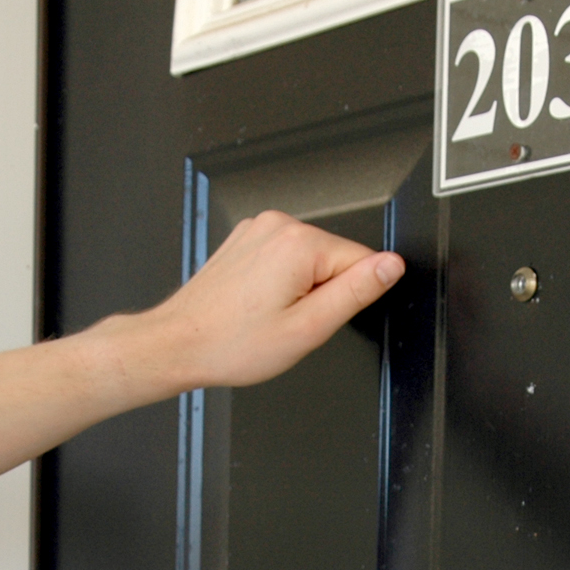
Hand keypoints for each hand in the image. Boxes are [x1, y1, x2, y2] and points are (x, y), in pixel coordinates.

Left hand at [118, 211, 404, 392]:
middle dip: (320, 294)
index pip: (361, 261)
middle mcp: (277, 226)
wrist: (179, 343)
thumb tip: (391, 266)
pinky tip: (255, 305)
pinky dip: (277, 283)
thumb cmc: (231, 344)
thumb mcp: (308, 328)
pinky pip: (283, 259)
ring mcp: (257, 229)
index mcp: (298, 243)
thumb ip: (356, 291)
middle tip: (287, 322)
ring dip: (298, 289)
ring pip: (308, 260)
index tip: (314, 317)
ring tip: (266, 315)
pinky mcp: (245, 239)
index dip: (346, 298)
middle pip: (333, 259)